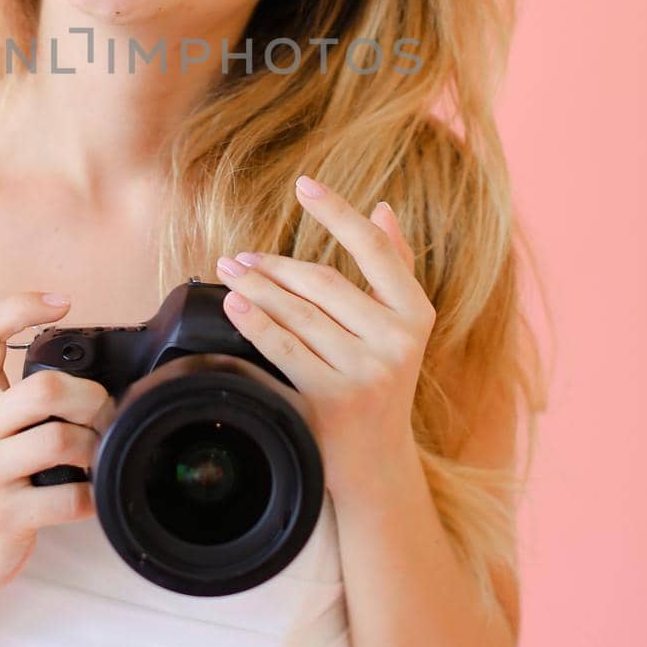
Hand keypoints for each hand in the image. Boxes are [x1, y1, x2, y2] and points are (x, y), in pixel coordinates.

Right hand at [0, 292, 110, 606]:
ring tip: (96, 457)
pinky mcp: (2, 516)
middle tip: (104, 414)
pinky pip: (66, 498)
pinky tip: (91, 495)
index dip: (18, 307)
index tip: (62, 303)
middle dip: (90, 398)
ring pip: (58, 440)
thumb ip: (22, 397)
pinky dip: (92, 495)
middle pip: (42, 389)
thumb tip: (92, 376)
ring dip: (94, 448)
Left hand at [214, 176, 435, 501]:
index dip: (337, 212)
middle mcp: (398, 341)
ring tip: (229, 272)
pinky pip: (284, 349)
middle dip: (274, 265)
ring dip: (256, 287)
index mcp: (416, 314)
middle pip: (323, 283)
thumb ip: (394, 267)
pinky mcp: (335, 400)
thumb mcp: (401, 327)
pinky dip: (255, 322)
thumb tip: (383, 208)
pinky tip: (235, 304)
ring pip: (299, 313)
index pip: (374, 250)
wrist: (376, 463)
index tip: (304, 184)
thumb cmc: (382, 381)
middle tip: (239, 256)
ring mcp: (368, 372)